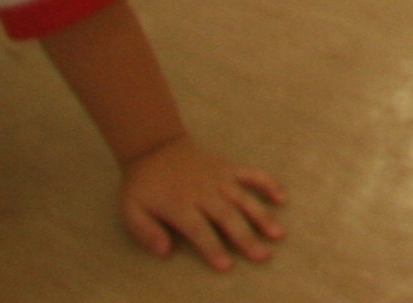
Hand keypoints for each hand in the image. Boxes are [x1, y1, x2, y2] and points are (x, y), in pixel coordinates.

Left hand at [116, 136, 285, 269]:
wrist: (155, 146)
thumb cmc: (144, 185)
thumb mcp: (131, 211)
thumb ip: (146, 232)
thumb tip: (164, 252)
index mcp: (180, 205)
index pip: (199, 230)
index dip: (212, 248)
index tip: (227, 266)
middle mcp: (204, 192)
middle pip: (227, 217)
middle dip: (246, 238)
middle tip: (263, 256)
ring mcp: (220, 178)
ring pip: (244, 199)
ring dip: (262, 216)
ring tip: (278, 234)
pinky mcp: (229, 168)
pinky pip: (252, 175)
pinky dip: (268, 184)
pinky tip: (282, 198)